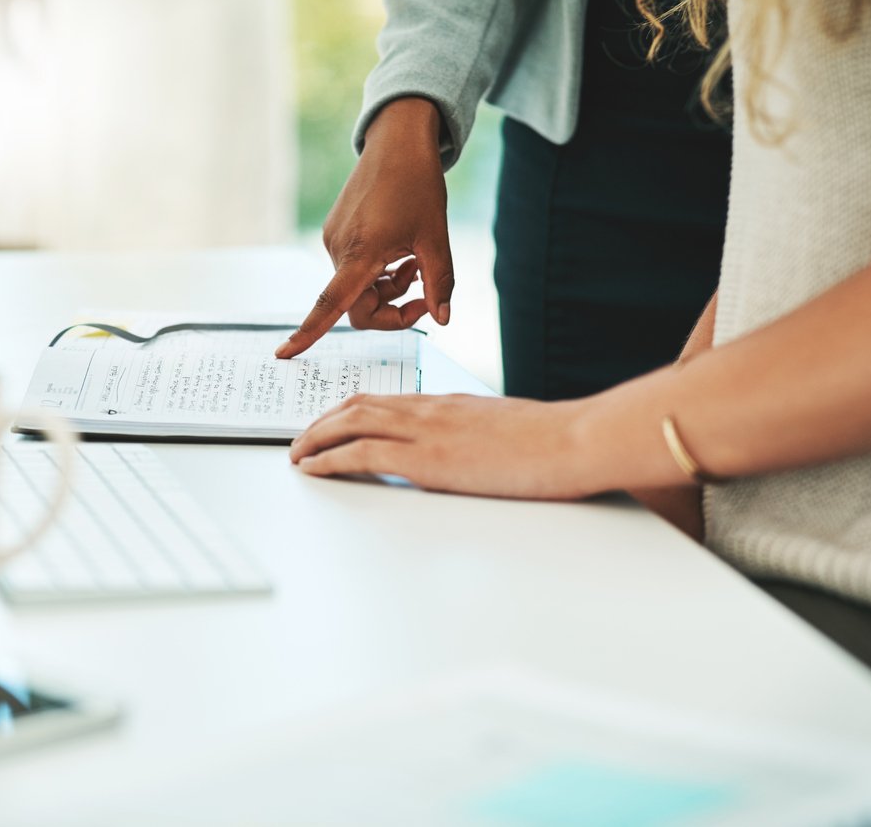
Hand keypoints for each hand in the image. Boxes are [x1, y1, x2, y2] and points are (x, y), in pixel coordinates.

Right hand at [275, 97, 453, 358]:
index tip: (284, 354)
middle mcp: (338, 248)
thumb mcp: (437, 238)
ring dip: (389, 287)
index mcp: (361, 252)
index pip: (330, 304)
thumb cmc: (418, 185)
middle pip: (358, 306)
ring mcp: (334, 239)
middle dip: (391, 308)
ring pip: (359, 288)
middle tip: (425, 296)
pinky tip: (399, 248)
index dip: (308, 332)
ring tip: (414, 261)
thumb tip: (442, 318)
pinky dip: (379, 271)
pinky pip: (355, 268)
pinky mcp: (336, 231)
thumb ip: (439, 283)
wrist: (398, 141)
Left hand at [289, 393, 602, 499]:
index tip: (329, 424)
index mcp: (447, 404)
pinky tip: (313, 470)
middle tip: (299, 441)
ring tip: (295, 455)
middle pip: (357, 406)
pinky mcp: (428, 458)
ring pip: (351, 422)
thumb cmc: (553, 442)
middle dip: (321, 424)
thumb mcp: (504, 434)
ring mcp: (427, 430)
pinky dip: (330, 459)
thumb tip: (463, 456)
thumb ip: (473, 439)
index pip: (383, 400)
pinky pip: (363, 453)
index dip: (347, 411)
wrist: (576, 440)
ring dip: (314, 439)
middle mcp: (429, 409)